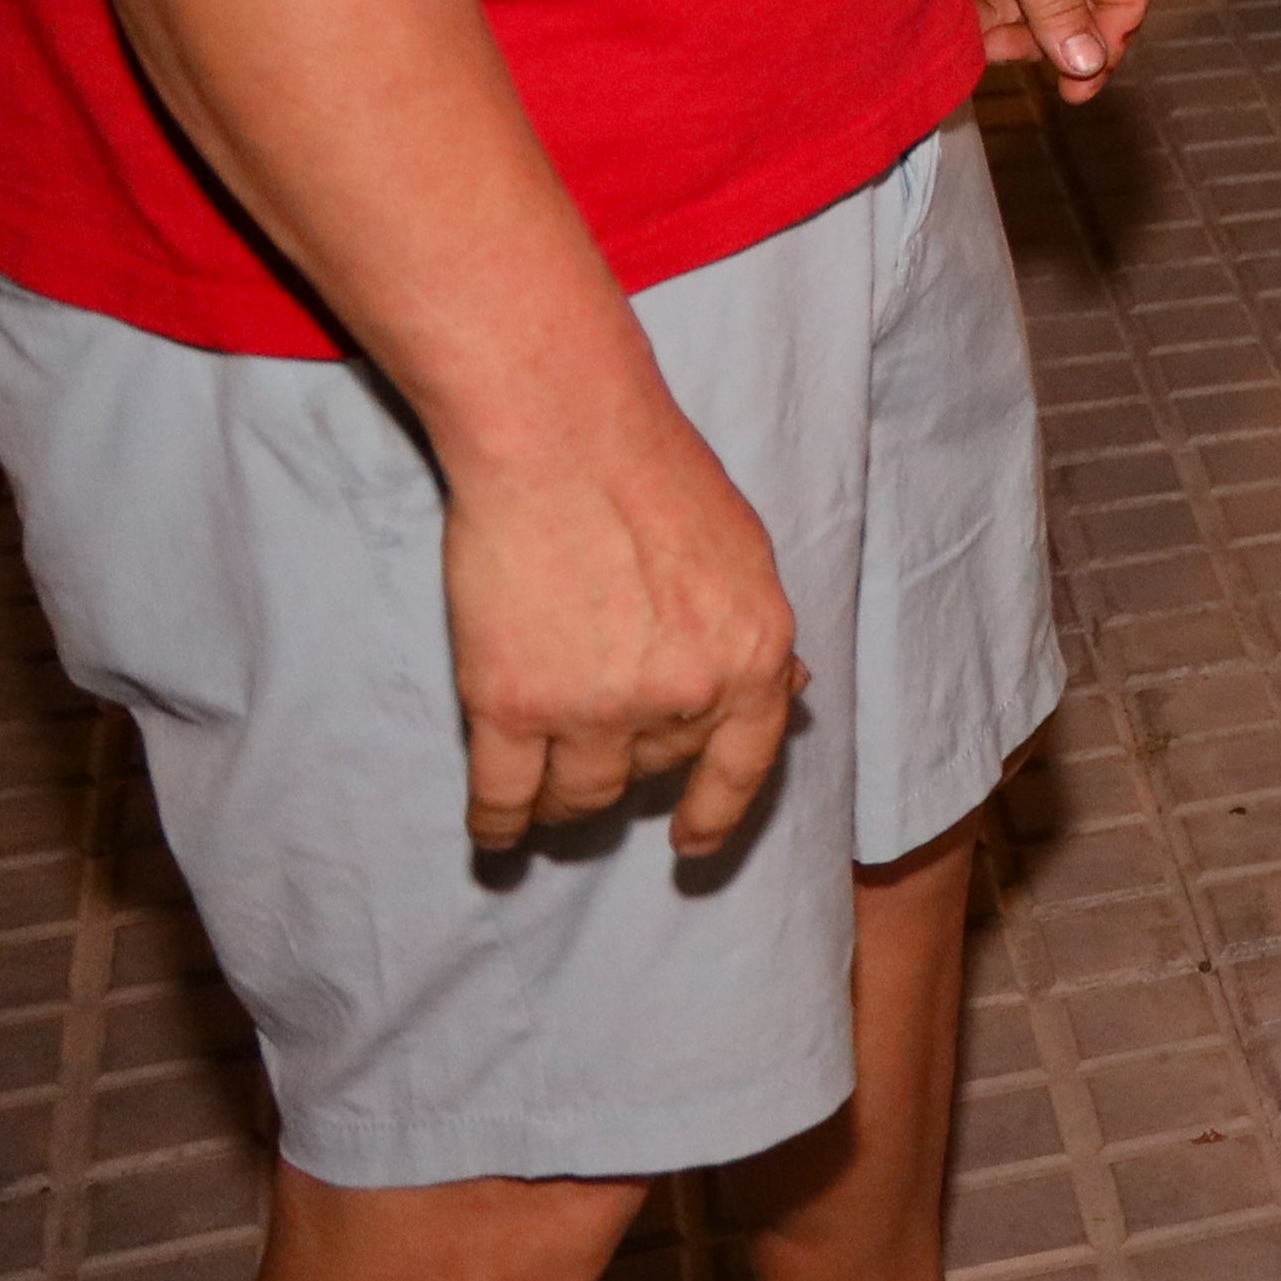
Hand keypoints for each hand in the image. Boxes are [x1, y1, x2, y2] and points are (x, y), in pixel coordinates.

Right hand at [439, 390, 798, 852]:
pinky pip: (504, 798)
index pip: (745, 761)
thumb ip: (752, 632)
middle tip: (599, 741)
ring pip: (581, 795)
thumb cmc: (655, 475)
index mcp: (754, 654)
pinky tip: (495, 833)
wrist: (564, 436)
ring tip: (545, 791)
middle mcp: (683, 695)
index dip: (718, 811)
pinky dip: (498, 825)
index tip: (694, 844)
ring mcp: (595, 708)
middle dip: (631, 762)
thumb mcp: (745, 554)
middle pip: (654, 769)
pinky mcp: (510, 707)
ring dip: (565, 800)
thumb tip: (785, 690)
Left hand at [969, 0, 1152, 101]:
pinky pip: (998, 2)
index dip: (1105, 46)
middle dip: (1040, 37)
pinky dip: (980, 15)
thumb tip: (1089, 64)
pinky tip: (959, 16)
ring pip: (1031, 13)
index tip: (1076, 88)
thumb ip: (1059, 6)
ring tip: (973, 30)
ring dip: (1003, 29)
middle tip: (1004, 52)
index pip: (1125, 0)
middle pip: (1076, 14)